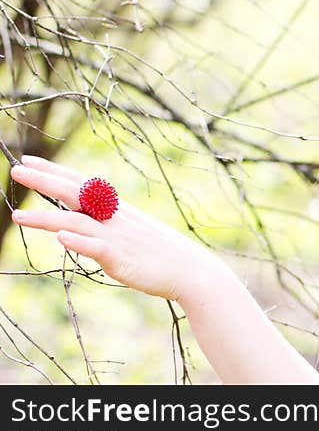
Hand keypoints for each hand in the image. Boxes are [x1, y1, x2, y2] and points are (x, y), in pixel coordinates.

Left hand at [9, 155, 224, 302]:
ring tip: (18, 216)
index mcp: (115, 208)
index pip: (80, 183)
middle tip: (16, 171)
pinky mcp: (121, 258)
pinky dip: (79, 242)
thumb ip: (105, 223)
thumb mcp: (131, 230)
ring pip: (78, 222)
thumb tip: (78, 224)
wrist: (189, 269)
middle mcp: (114, 217)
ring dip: (46, 218)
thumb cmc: (159, 252)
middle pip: (76, 194)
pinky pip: (97, 248)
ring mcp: (117, 237)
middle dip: (44, 182)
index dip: (53, 172)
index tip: (28, 161)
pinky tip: (62, 238)